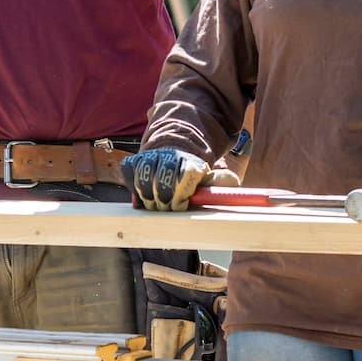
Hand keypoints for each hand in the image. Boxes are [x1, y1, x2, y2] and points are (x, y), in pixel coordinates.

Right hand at [121, 147, 235, 210]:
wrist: (174, 152)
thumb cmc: (193, 173)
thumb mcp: (211, 177)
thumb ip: (221, 182)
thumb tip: (232, 183)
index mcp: (191, 162)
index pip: (185, 176)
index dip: (181, 194)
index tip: (181, 205)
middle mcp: (169, 156)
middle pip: (163, 181)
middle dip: (164, 200)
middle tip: (167, 208)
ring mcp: (150, 157)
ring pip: (143, 180)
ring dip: (148, 197)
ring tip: (155, 205)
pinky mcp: (134, 160)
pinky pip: (129, 173)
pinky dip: (134, 187)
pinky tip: (143, 195)